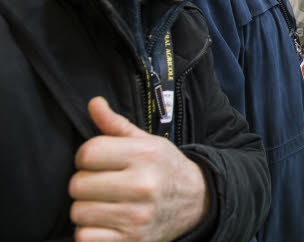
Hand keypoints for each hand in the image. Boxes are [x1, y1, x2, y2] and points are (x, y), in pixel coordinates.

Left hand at [70, 97, 208, 241]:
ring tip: (105, 202)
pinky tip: (106, 221)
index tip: (96, 161)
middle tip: (101, 183)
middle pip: (78, 184)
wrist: (197, 201)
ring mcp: (137, 216)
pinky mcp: (132, 240)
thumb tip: (94, 103)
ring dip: (86, 208)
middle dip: (85, 183)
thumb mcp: (147, 142)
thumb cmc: (165, 169)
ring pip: (79, 212)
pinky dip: (90, 231)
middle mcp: (143, 185)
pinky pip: (85, 237)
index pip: (88, 153)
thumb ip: (116, 125)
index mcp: (145, 155)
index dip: (85, 156)